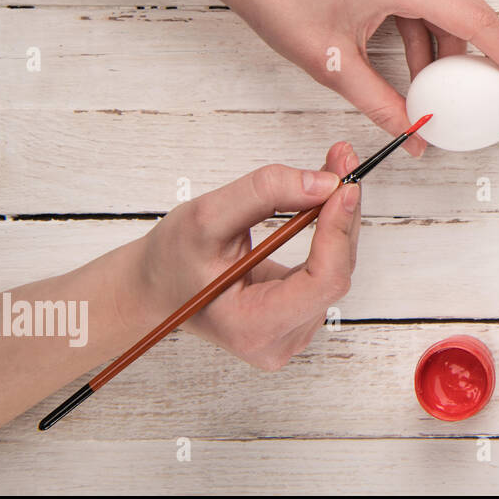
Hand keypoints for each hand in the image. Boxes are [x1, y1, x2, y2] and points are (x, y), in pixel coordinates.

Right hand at [132, 142, 361, 370]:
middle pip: (336, 272)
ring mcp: (294, 331)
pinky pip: (328, 268)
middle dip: (342, 212)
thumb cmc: (171, 260)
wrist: (156, 288)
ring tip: (331, 172)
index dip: (338, 230)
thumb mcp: (205, 217)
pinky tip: (322, 200)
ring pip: (336, 268)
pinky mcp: (299, 315)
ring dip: (338, 219)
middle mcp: (282, 339)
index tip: (343, 185)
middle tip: (342, 159)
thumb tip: (324, 183)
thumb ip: (263, 195)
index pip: (323, 281)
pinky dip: (329, 230)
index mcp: (254, 327)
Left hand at [222, 0, 498, 154]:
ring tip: (444, 92)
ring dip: (452, 49)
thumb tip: (413, 135)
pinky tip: (417, 68)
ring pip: (451, 6)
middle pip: (474, 13)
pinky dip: (431, 33)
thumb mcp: (332, 63)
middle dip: (492, 59)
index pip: (478, 24)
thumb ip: (380, 102)